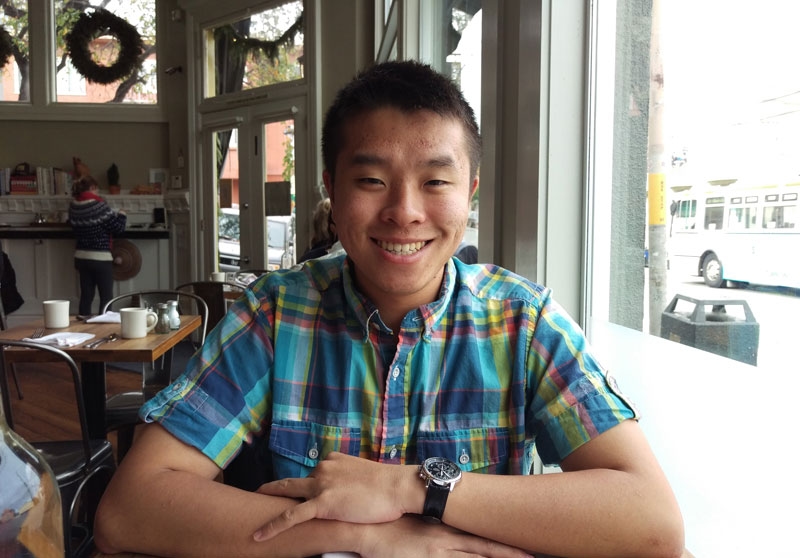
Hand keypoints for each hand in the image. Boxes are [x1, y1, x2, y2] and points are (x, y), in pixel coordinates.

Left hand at [253, 452, 413, 540]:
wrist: (398, 487)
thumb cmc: (389, 486)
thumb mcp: (364, 475)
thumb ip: (350, 480)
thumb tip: (348, 492)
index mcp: (333, 461)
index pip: (312, 475)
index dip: (303, 488)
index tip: (294, 494)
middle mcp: (323, 468)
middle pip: (294, 481)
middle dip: (274, 489)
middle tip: (258, 494)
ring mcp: (321, 484)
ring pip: (287, 493)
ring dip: (269, 501)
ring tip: (252, 510)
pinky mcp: (322, 503)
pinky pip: (292, 516)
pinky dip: (274, 525)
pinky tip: (259, 534)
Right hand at [358, 516, 532, 557]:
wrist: (368, 527)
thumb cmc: (391, 522)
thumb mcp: (419, 522)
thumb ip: (437, 524)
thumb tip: (452, 523)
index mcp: (446, 526)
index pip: (481, 533)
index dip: (504, 539)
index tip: (525, 542)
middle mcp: (447, 538)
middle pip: (485, 547)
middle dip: (510, 553)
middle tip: (533, 555)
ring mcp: (438, 552)